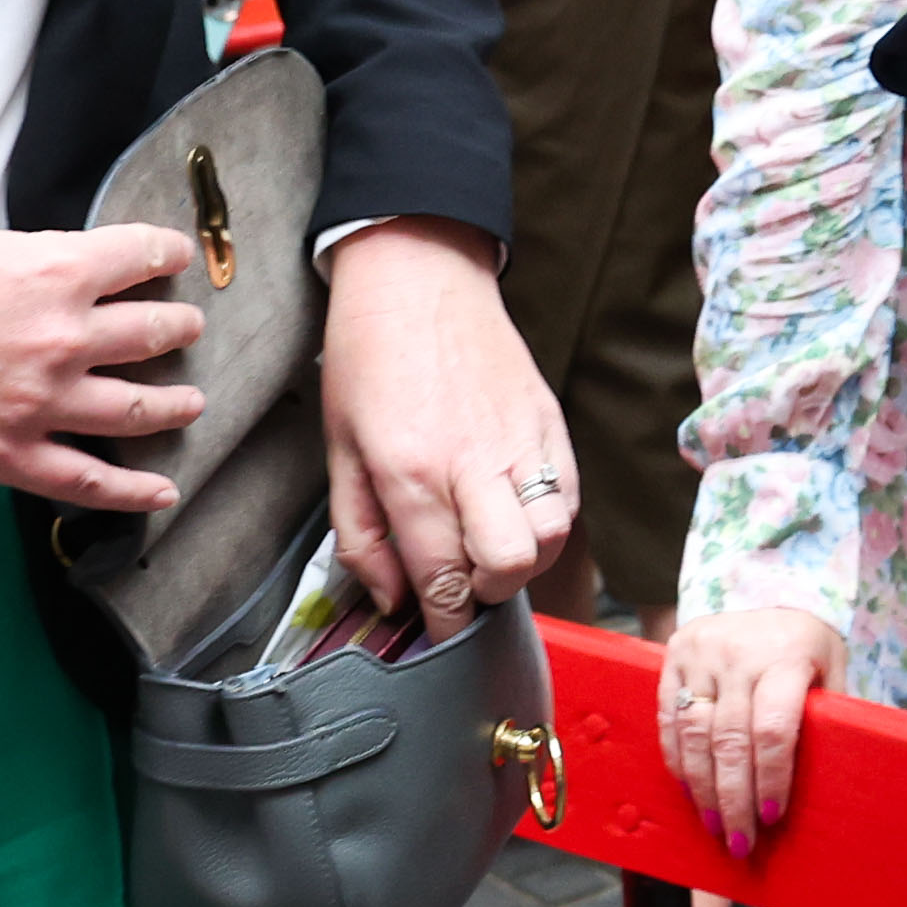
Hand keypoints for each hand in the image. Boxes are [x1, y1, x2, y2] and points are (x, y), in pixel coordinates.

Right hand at [0, 222, 209, 513]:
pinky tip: (161, 492)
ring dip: (174, 403)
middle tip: (184, 327)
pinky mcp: (3, 455)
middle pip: (153, 331)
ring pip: (139, 407)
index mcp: (52, 269)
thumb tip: (43, 280)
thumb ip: (20, 266)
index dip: (165, 255)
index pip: (140, 255)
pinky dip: (132, 491)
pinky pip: (88, 481)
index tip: (174, 258)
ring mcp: (38, 402)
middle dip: (177, 327)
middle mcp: (61, 336)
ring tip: (191, 400)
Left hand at [316, 219, 572, 623]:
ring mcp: (520, 439)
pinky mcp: (549, 420)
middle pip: (508, 567)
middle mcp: (472, 461)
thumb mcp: (338, 449)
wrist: (417, 276)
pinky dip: (547, 520)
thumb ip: (361, 534)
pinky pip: (568, 496)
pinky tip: (514, 509)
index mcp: (410, 470)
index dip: (442, 622)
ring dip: (523, 559)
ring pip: (551, 537)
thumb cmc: (369, 358)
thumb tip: (391, 598)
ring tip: (489, 544)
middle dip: (486, 594)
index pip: (442, 579)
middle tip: (462, 583)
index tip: (437, 631)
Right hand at [658, 601, 844, 855]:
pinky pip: (669, 717)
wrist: (769, 589)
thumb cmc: (808, 645)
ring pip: (694, 734)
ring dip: (702, 788)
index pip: (773, 729)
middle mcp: (739, 654)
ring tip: (715, 825)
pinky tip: (690, 789)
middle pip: (729, 741)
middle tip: (739, 842)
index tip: (773, 817)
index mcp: (786, 657)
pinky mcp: (674, 654)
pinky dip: (677, 759)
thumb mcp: (833, 669)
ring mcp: (701, 652)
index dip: (770, 778)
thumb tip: (841, 782)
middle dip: (733, 798)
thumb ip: (830, 716)